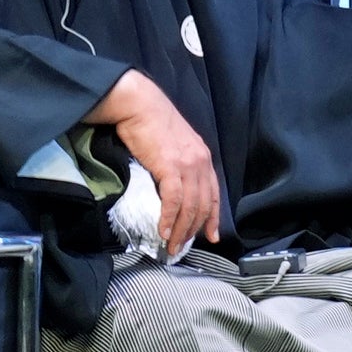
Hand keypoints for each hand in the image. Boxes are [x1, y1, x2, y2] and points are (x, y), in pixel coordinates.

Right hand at [96, 69, 223, 253]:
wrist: (138, 104)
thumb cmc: (150, 122)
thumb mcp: (173, 145)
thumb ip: (178, 164)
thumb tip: (171, 185)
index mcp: (203, 158)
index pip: (213, 194)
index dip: (212, 218)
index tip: (210, 236)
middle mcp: (200, 162)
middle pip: (203, 205)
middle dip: (194, 230)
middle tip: (181, 247)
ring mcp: (187, 164)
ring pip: (190, 206)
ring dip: (180, 230)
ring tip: (171, 246)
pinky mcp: (170, 166)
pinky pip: (174, 200)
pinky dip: (169, 218)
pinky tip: (163, 231)